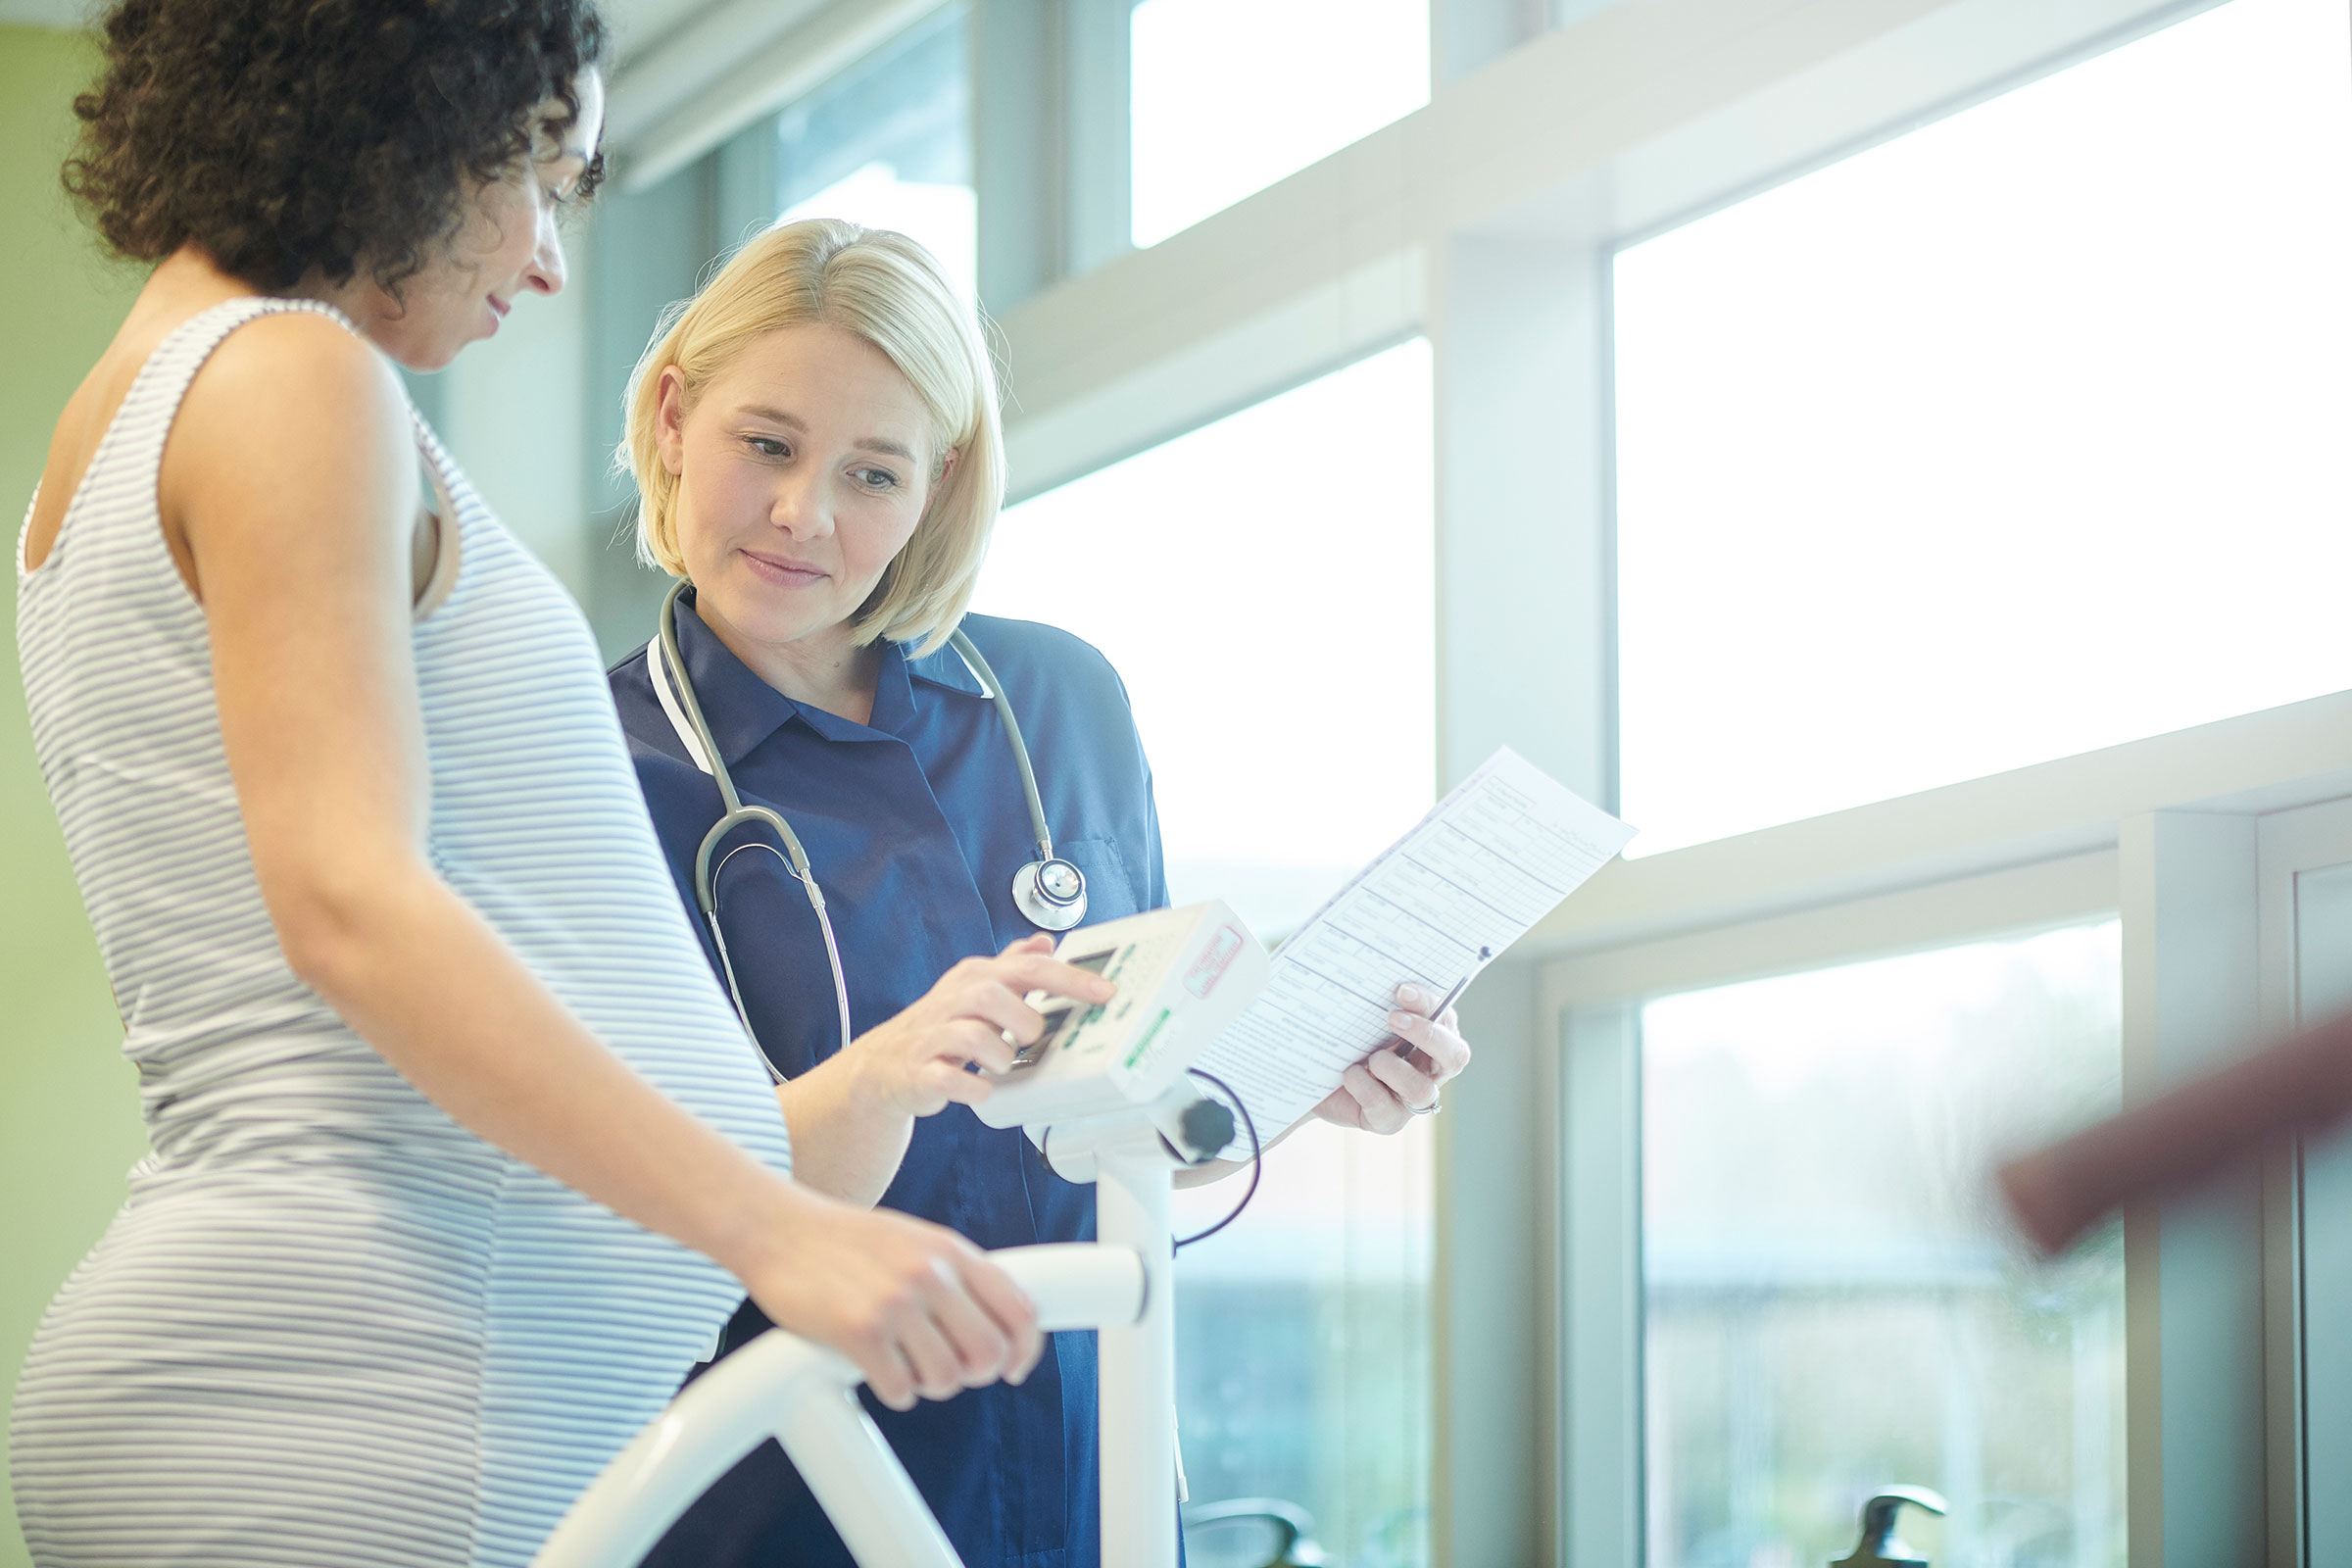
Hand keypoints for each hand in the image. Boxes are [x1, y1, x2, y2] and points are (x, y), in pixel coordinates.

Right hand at [740, 1190, 1044, 1410]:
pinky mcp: (858, 1331)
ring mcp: (895, 1302)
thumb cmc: (843, 1239)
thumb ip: (955, 1274)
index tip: (1014, 1368)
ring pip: (946, 1378)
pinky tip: (879, 1371)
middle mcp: (929, 1274)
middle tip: (947, 1370)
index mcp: (950, 1250)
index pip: (1019, 1309)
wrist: (777, 1229)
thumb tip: (995, 1322)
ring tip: (906, 1367)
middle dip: (972, 1374)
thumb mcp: (914, 1239)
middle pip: (989, 1354)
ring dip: (929, 1385)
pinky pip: (900, 1388)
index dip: (1025, 1349)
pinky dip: (894, 1391)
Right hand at [844, 936, 1118, 1117]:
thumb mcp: (977, 988)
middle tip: (1029, 1038)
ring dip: (999, 1056)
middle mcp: (954, 1001)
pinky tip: (981, 1089)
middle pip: (993, 994)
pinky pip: (950, 1079)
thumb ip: (1013, 965)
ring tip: (1001, 1065)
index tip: (1105, 992)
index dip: (1069, 979)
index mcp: (975, 978)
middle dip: (1023, 1020)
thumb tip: (1045, 942)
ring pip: (973, 1037)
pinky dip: (973, 1088)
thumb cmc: (943, 1026)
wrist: (884, 1065)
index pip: (1027, 968)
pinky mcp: (921, 1072)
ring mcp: (934, 1036)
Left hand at [1312, 982, 1472, 1133]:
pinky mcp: (1387, 1120)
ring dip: (1393, 1069)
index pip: (1446, 1018)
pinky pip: (1385, 1108)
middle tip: (1391, 1018)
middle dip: (1427, 1034)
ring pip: (1422, 1090)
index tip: (1400, 989)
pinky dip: (1365, 1087)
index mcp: (1432, 1035)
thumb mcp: (1360, 1013)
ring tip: (1369, 1058)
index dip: (1429, 1004)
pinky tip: (1349, 1074)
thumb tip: (1368, 962)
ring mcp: (1410, 1098)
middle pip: (1455, 1056)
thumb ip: (1375, 995)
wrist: (1310, 1075)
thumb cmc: (1345, 1037)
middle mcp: (1430, 1068)